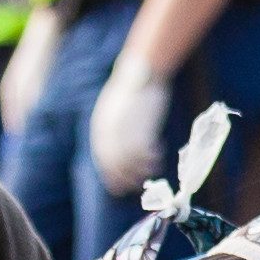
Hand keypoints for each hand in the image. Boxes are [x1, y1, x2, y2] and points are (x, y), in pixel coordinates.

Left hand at [84, 67, 177, 206]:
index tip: (119, 187)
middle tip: (136, 185)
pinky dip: (153, 158)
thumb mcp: (113, 110)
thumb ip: (111, 130)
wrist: (141, 72)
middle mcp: (110, 131)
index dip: (112, 175)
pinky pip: (147, 151)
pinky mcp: (143, 127)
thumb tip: (117, 153)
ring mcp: (126, 130)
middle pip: (117, 163)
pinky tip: (159, 156)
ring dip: (143, 169)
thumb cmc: (130, 91)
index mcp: (101, 127)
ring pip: (133, 160)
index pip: (103, 158)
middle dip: (126, 178)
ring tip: (153, 169)